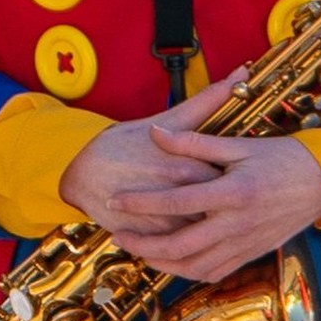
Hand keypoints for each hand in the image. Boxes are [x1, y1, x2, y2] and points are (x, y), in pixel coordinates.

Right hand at [62, 73, 234, 240]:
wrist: (78, 171)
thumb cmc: (122, 144)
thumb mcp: (166, 119)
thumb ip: (208, 100)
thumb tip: (242, 72)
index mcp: (188, 167)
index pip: (230, 180)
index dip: (238, 181)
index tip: (242, 178)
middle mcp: (178, 196)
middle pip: (220, 209)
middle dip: (228, 207)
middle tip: (234, 203)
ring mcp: (163, 220)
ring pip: (202, 232)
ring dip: (211, 229)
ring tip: (214, 220)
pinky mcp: (149, 237)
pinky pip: (179, 249)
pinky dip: (190, 244)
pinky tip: (193, 235)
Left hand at [95, 117, 320, 282]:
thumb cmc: (284, 158)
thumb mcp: (240, 145)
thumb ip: (194, 143)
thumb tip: (155, 133)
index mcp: (233, 192)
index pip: (175, 202)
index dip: (140, 204)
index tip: (114, 201)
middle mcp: (237, 224)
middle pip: (179, 246)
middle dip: (143, 244)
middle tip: (118, 234)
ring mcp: (245, 243)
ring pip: (193, 266)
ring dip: (161, 263)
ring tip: (139, 251)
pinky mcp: (251, 254)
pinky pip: (213, 272)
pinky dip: (187, 271)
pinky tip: (171, 261)